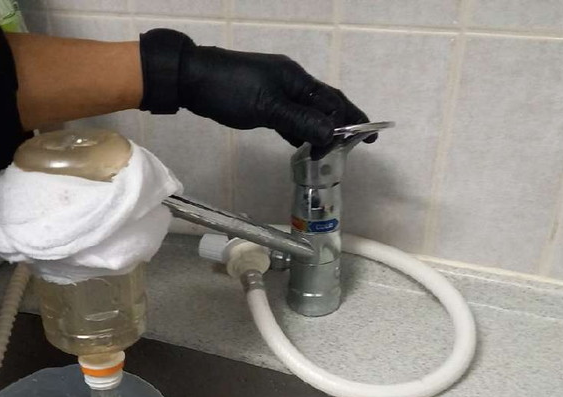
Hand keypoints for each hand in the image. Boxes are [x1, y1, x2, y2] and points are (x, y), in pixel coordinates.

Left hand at [139, 28, 373, 155]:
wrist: (193, 79)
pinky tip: (302, 145)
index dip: (352, 119)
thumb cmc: (230, 90)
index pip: (333, 101)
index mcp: (297, 80)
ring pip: (306, 113)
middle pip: (323, 106)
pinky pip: (290, 118)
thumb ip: (300, 121)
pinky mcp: (262, 102)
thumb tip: (331, 135)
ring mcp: (276, 92)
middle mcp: (291, 83)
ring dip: (319, 131)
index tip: (369, 137)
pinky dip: (299, 131)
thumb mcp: (268, 108)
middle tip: (353, 147)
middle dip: (340, 125)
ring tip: (330, 152)